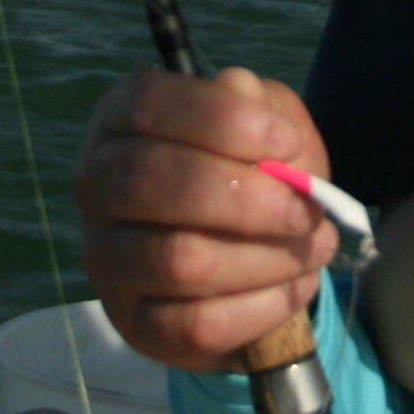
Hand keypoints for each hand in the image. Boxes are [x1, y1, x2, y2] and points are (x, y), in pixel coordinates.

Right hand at [74, 66, 334, 370]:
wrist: (254, 259)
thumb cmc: (256, 172)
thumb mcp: (269, 124)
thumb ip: (261, 104)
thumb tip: (239, 90)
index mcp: (123, 120)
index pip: (148, 104)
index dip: (222, 119)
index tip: (286, 141)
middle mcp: (99, 185)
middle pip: (151, 181)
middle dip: (247, 197)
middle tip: (308, 209)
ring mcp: (107, 258)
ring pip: (178, 260)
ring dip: (265, 256)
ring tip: (315, 247)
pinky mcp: (134, 322)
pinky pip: (195, 323)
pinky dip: (263, 305)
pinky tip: (296, 285)